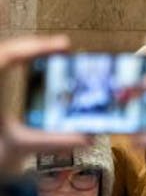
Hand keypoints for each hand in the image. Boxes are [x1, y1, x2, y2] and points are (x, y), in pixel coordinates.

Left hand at [0, 35, 91, 174]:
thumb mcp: (18, 149)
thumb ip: (51, 142)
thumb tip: (87, 138)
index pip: (8, 57)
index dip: (36, 47)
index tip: (64, 45)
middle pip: (5, 54)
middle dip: (33, 48)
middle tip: (62, 48)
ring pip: (1, 61)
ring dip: (24, 56)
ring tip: (49, 55)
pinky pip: (0, 72)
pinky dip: (15, 67)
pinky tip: (31, 73)